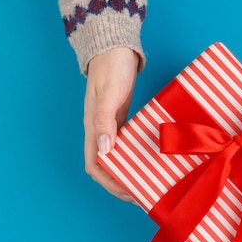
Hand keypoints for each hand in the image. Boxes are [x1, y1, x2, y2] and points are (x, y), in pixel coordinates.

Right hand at [83, 47, 138, 201]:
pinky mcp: (120, 119)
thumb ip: (104, 121)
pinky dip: (134, 155)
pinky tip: (149, 159)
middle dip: (121, 184)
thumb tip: (103, 150)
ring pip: (116, 157)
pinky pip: (125, 144)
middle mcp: (99, 132)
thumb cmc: (111, 68)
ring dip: (129, 172)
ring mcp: (110, 126)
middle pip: (106, 167)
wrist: (114, 48)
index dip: (110, 183)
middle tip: (143, 194)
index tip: (129, 192)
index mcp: (92, 129)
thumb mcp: (109, 94)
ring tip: (147, 182)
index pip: (95, 167)